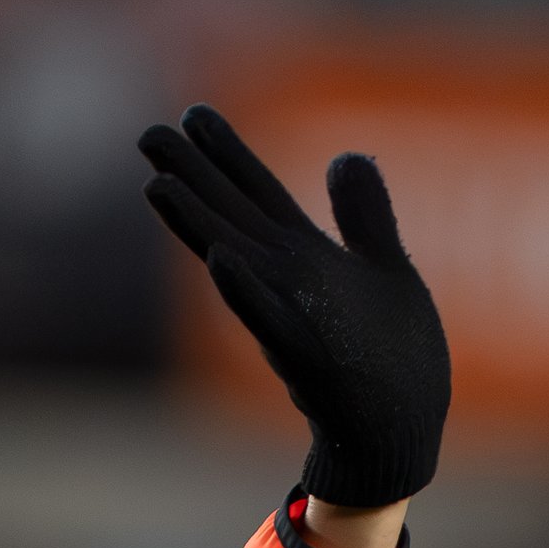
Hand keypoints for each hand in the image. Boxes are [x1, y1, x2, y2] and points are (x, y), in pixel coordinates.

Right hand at [138, 103, 450, 511]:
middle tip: (147, 134)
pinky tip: (221, 262)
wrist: (401, 435)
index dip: (228, 153)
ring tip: (159, 186)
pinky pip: (270, 323)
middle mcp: (286, 285)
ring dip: (197, 227)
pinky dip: (246, 294)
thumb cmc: (392, 363)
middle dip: (192, 176)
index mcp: (304, 259)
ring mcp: (290, 322)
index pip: (258, 195)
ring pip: (236, 264)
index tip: (192, 112)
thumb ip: (364, 216)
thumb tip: (347, 154)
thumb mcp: (387, 270)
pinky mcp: (307, 361)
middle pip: (231, 218)